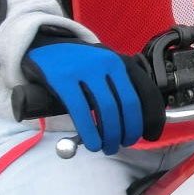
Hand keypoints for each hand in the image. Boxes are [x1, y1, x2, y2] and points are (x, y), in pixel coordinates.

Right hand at [21, 42, 158, 154]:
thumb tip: (138, 122)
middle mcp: (105, 63)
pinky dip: (90, 132)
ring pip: (106, 109)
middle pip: (127, 104)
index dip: (149, 117)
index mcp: (118, 62)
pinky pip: (81, 111)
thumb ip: (118, 88)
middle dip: (129, 130)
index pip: (143, 92)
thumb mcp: (102, 68)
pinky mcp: (62, 78)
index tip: (147, 136)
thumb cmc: (77, 65)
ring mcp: (84, 69)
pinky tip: (92, 144)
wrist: (44, 47)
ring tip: (108, 147)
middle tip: (124, 144)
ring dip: (111, 135)